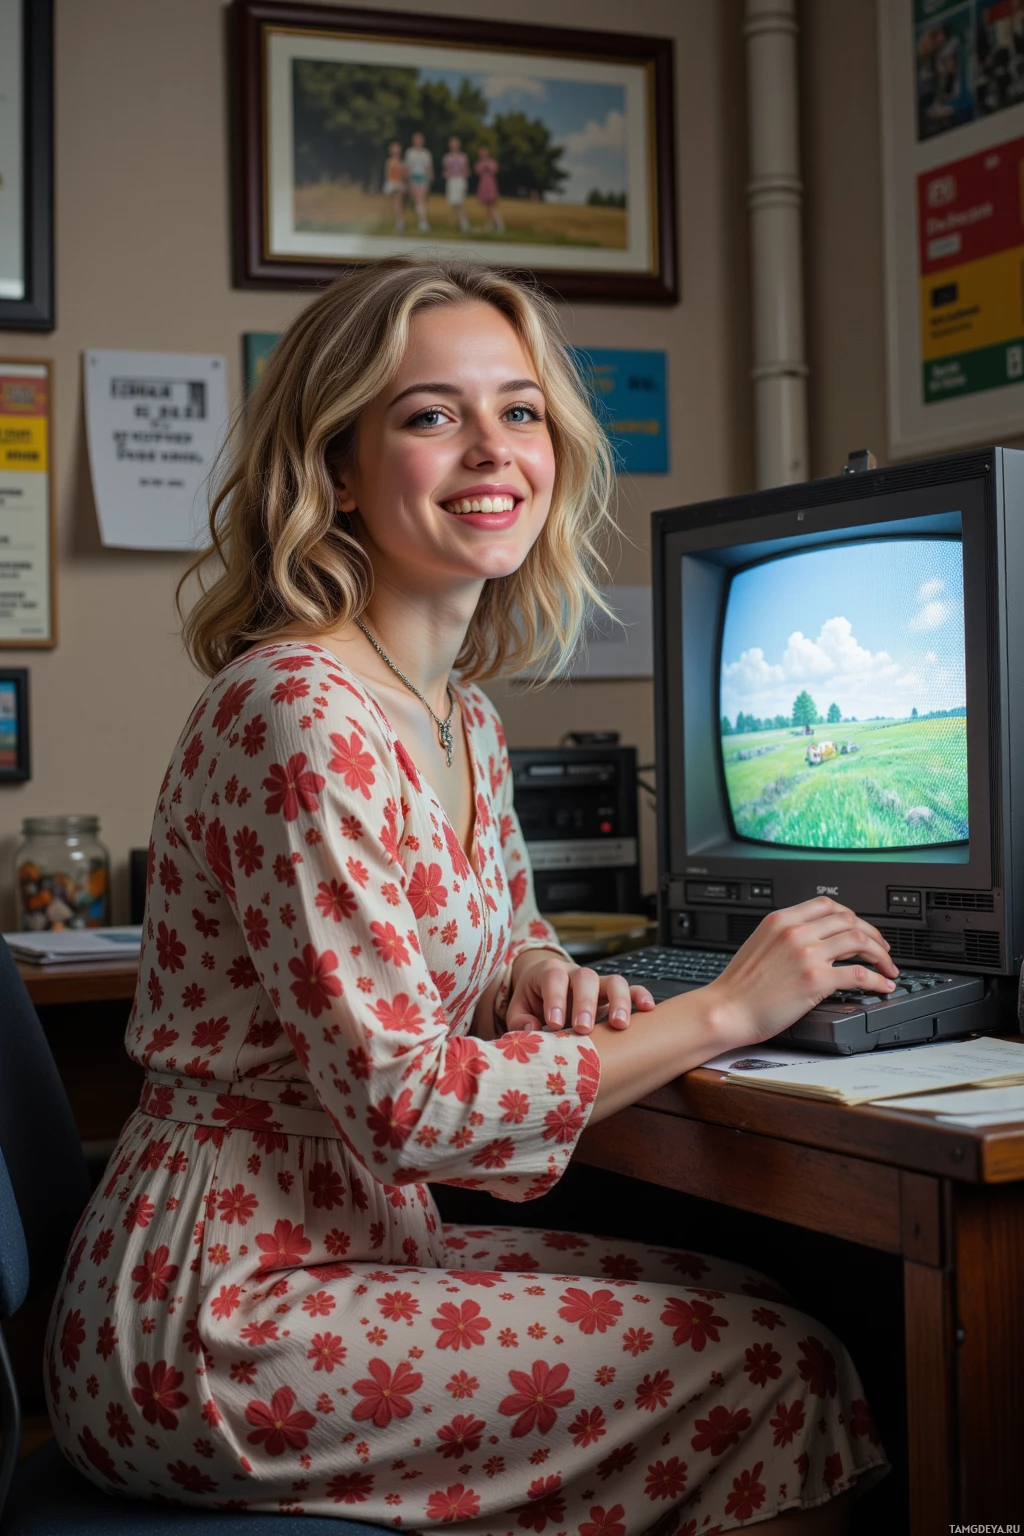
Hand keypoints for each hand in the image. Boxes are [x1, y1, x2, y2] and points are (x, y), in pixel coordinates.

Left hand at [506, 952, 655, 1034]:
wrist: (546, 986)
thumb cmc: (533, 1000)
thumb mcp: (519, 1008)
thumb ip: (520, 1020)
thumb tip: (532, 1029)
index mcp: (550, 973)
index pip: (554, 979)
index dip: (555, 999)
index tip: (555, 1023)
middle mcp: (576, 974)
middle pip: (586, 978)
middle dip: (585, 1003)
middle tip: (583, 1028)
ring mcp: (598, 983)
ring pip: (613, 981)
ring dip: (618, 1001)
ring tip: (620, 1025)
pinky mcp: (612, 994)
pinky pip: (632, 988)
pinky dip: (641, 996)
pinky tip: (648, 1009)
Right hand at [703, 897, 899, 1048]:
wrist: (726, 1010)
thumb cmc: (739, 986)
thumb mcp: (760, 944)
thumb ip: (786, 935)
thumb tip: (815, 939)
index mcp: (781, 920)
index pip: (828, 905)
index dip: (851, 916)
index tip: (861, 929)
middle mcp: (796, 932)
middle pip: (849, 920)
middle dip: (873, 934)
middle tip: (882, 949)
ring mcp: (807, 954)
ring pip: (859, 942)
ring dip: (881, 955)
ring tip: (888, 968)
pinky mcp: (815, 980)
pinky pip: (859, 974)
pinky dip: (878, 980)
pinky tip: (883, 986)